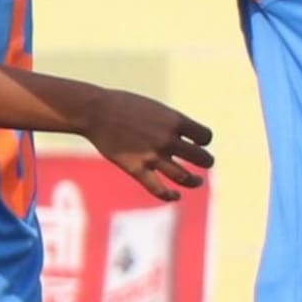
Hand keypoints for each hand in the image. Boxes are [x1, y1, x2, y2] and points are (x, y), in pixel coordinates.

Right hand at [77, 88, 214, 200]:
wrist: (95, 112)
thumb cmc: (122, 105)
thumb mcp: (154, 108)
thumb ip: (170, 123)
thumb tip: (183, 137)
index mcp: (174, 120)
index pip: (205, 136)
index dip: (204, 140)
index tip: (198, 142)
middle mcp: (167, 139)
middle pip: (201, 158)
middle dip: (205, 161)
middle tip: (203, 162)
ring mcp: (152, 156)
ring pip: (184, 177)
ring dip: (194, 181)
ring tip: (196, 181)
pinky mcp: (136, 169)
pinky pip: (158, 189)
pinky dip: (170, 195)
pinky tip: (175, 195)